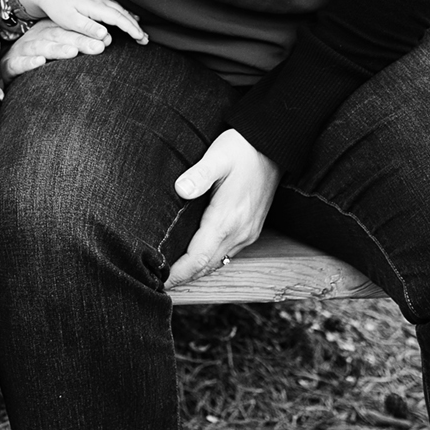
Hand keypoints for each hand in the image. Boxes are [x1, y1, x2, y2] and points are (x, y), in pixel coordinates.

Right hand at [0, 21, 108, 78]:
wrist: (7, 64)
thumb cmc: (37, 56)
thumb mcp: (56, 48)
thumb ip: (77, 46)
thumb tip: (105, 43)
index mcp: (50, 32)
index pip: (71, 30)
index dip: (88, 35)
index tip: (106, 40)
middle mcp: (38, 38)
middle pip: (59, 37)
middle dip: (79, 41)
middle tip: (98, 47)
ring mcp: (24, 49)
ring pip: (41, 47)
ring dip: (57, 49)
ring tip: (72, 53)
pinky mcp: (12, 63)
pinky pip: (20, 62)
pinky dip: (29, 62)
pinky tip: (40, 62)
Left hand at [13, 0, 146, 45]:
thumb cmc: (57, 6)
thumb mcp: (70, 21)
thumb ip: (88, 28)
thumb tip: (107, 36)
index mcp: (96, 6)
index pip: (119, 19)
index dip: (132, 29)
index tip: (141, 39)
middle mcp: (101, 0)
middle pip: (124, 14)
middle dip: (136, 27)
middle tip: (146, 40)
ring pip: (121, 10)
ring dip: (132, 21)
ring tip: (141, 33)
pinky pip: (115, 6)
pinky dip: (125, 14)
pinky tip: (129, 17)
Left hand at [163, 128, 279, 289]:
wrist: (273, 147)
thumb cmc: (242, 149)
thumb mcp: (218, 156)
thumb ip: (199, 174)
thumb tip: (180, 190)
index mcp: (228, 219)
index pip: (198, 258)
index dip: (178, 273)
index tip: (159, 281)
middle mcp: (239, 232)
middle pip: (206, 266)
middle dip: (182, 277)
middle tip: (156, 282)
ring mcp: (247, 233)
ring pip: (217, 263)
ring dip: (195, 271)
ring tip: (170, 275)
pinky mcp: (250, 230)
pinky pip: (226, 254)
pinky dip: (208, 261)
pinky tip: (194, 259)